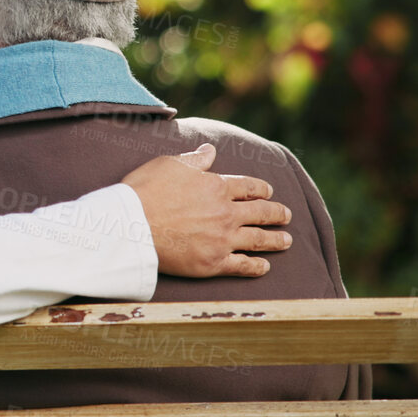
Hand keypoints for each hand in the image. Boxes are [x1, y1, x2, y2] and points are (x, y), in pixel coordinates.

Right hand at [123, 143, 292, 277]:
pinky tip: (264, 267)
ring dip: (276, 240)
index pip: (248, 187)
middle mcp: (226, 213)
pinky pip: (242, 265)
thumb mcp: (169, 165)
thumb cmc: (145, 191)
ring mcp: (222, 239)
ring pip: (258, 239)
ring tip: (287, 241)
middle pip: (261, 213)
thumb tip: (210, 149)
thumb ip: (195, 160)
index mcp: (217, 187)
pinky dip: (256, 266)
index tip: (269, 191)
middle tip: (286, 216)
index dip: (261, 189)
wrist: (131, 226)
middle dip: (276, 214)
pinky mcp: (213, 262)